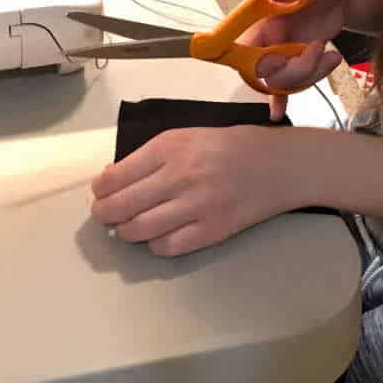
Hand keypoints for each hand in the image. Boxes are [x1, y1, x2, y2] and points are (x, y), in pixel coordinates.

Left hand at [90, 126, 301, 255]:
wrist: (282, 164)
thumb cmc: (234, 145)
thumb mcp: (191, 136)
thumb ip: (154, 156)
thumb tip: (113, 178)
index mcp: (171, 146)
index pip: (115, 176)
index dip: (100, 190)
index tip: (100, 193)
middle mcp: (180, 175)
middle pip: (119, 206)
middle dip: (104, 214)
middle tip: (106, 215)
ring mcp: (196, 205)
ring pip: (138, 230)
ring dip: (125, 232)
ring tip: (129, 227)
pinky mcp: (212, 230)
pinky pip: (167, 247)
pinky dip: (155, 245)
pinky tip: (159, 236)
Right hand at [238, 0, 346, 119]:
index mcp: (261, 15)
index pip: (242, 43)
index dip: (250, 59)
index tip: (270, 63)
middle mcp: (265, 37)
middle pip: (264, 70)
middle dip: (295, 68)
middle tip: (320, 47)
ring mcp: (281, 51)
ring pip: (281, 81)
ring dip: (309, 75)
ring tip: (332, 55)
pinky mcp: (296, 61)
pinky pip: (287, 84)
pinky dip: (282, 98)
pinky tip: (278, 113)